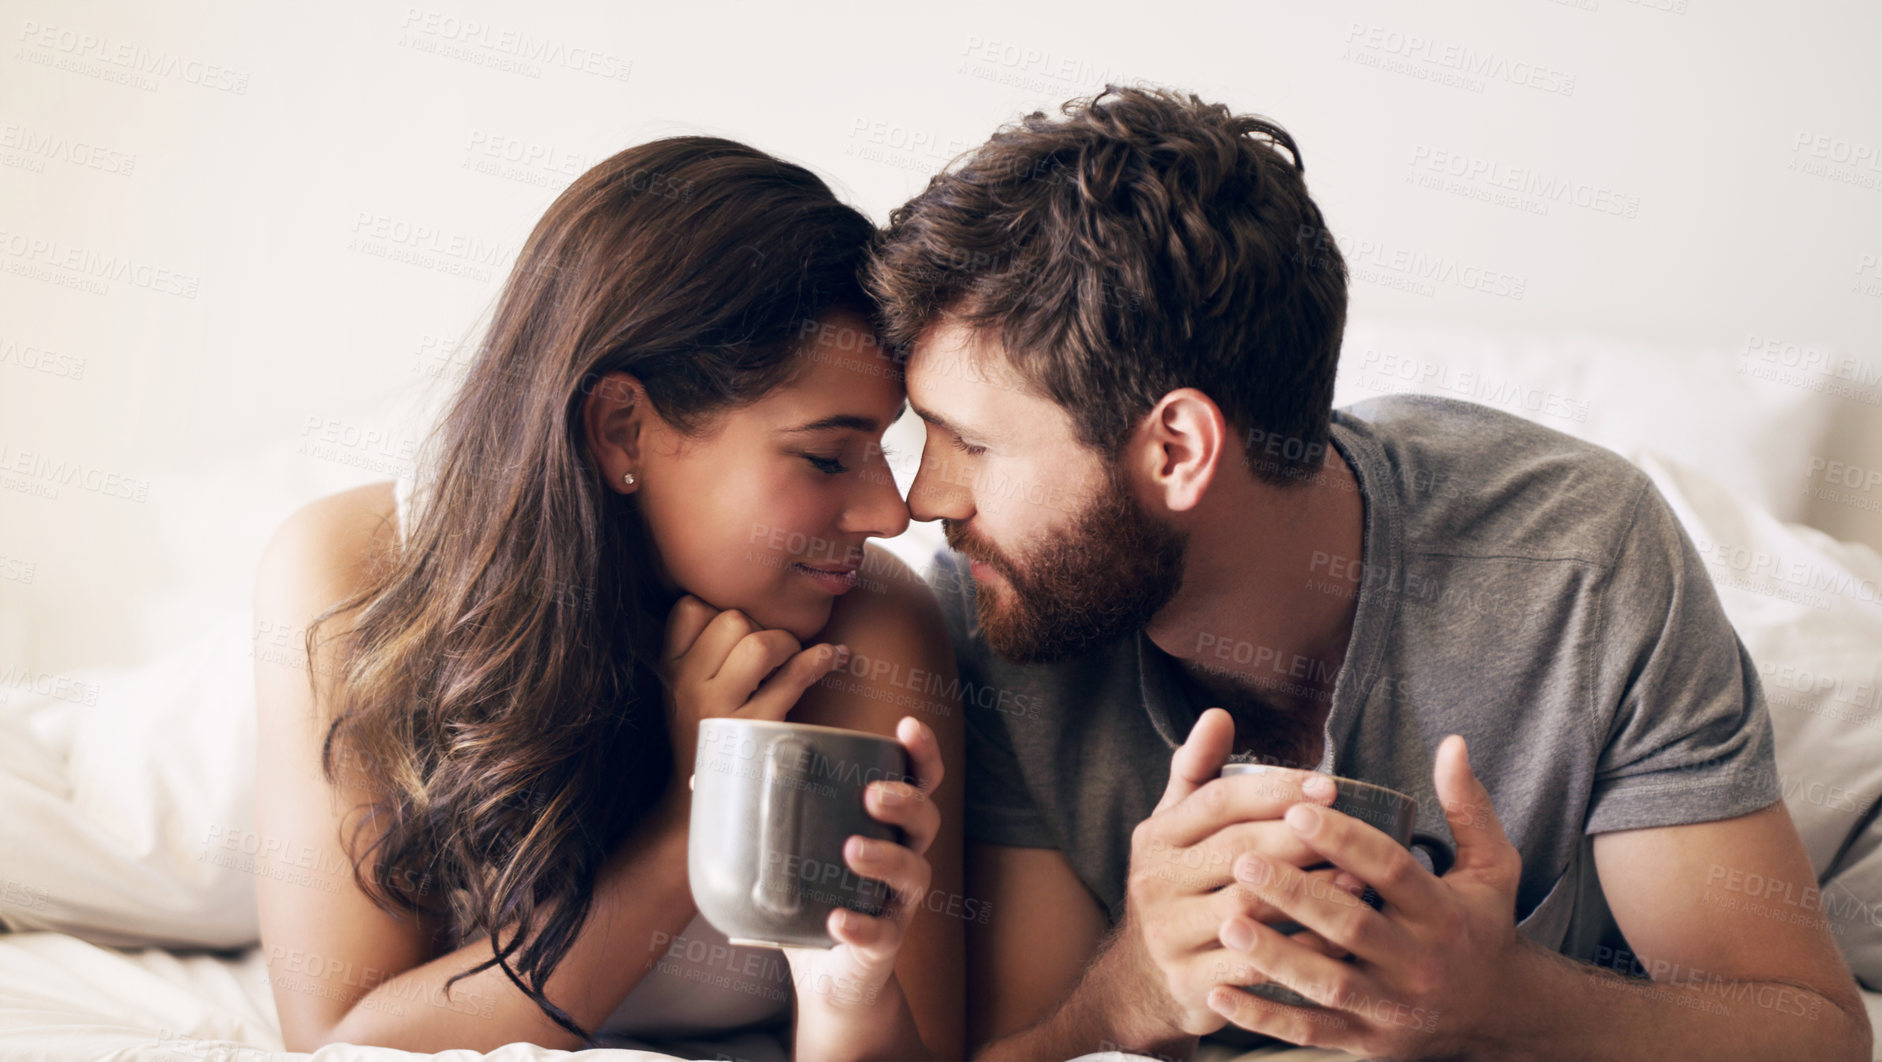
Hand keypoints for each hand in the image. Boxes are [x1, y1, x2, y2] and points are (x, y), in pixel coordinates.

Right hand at [659, 594, 850, 783]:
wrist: (711, 803)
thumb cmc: (709, 735)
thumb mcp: (685, 692)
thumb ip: (701, 651)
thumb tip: (748, 607)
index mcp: (668, 671)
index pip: (689, 608)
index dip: (722, 609)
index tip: (742, 628)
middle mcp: (688, 688)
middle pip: (731, 620)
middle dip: (762, 625)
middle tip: (774, 648)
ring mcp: (720, 711)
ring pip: (759, 644)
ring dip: (788, 643)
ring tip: (795, 656)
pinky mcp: (756, 730)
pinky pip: (795, 677)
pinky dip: (821, 660)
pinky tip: (834, 657)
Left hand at [782, 716, 943, 1053]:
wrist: (826, 979)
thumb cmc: (813, 899)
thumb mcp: (793, 854)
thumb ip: (758, 817)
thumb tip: (702, 780)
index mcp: (886, 826)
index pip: (919, 780)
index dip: (922, 752)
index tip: (907, 726)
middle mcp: (904, 857)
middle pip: (926, 818)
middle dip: (907, 800)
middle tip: (872, 794)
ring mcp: (897, 902)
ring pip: (914, 872)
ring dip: (887, 857)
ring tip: (853, 849)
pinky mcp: (884, 943)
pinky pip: (880, 932)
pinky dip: (860, 925)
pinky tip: (837, 921)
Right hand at [1104, 708, 1360, 1045]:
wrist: (1141, 981)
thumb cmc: (1176, 890)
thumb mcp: (1172, 831)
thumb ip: (1196, 773)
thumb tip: (1218, 713)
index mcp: (1155, 838)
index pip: (1216, 802)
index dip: (1274, 790)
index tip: (1328, 784)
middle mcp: (1155, 883)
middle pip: (1235, 851)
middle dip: (1298, 838)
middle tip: (1352, 830)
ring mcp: (1169, 935)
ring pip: (1247, 908)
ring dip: (1306, 893)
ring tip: (1357, 880)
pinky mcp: (1191, 984)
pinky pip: (1255, 965)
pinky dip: (1300, 952)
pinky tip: (1340, 941)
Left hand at [1207, 734, 1527, 1058]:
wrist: (1500, 1017)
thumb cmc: (1481, 927)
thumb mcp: (1493, 868)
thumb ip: (1468, 807)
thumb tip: (1452, 743)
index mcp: (1442, 913)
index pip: (1392, 871)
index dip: (1346, 840)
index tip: (1298, 809)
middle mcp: (1418, 961)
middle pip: (1352, 926)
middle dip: (1297, 894)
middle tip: (1243, 861)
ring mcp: (1391, 1007)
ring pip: (1328, 983)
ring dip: (1275, 957)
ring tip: (1228, 923)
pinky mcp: (1367, 1041)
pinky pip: (1312, 1032)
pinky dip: (1267, 1018)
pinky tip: (1222, 996)